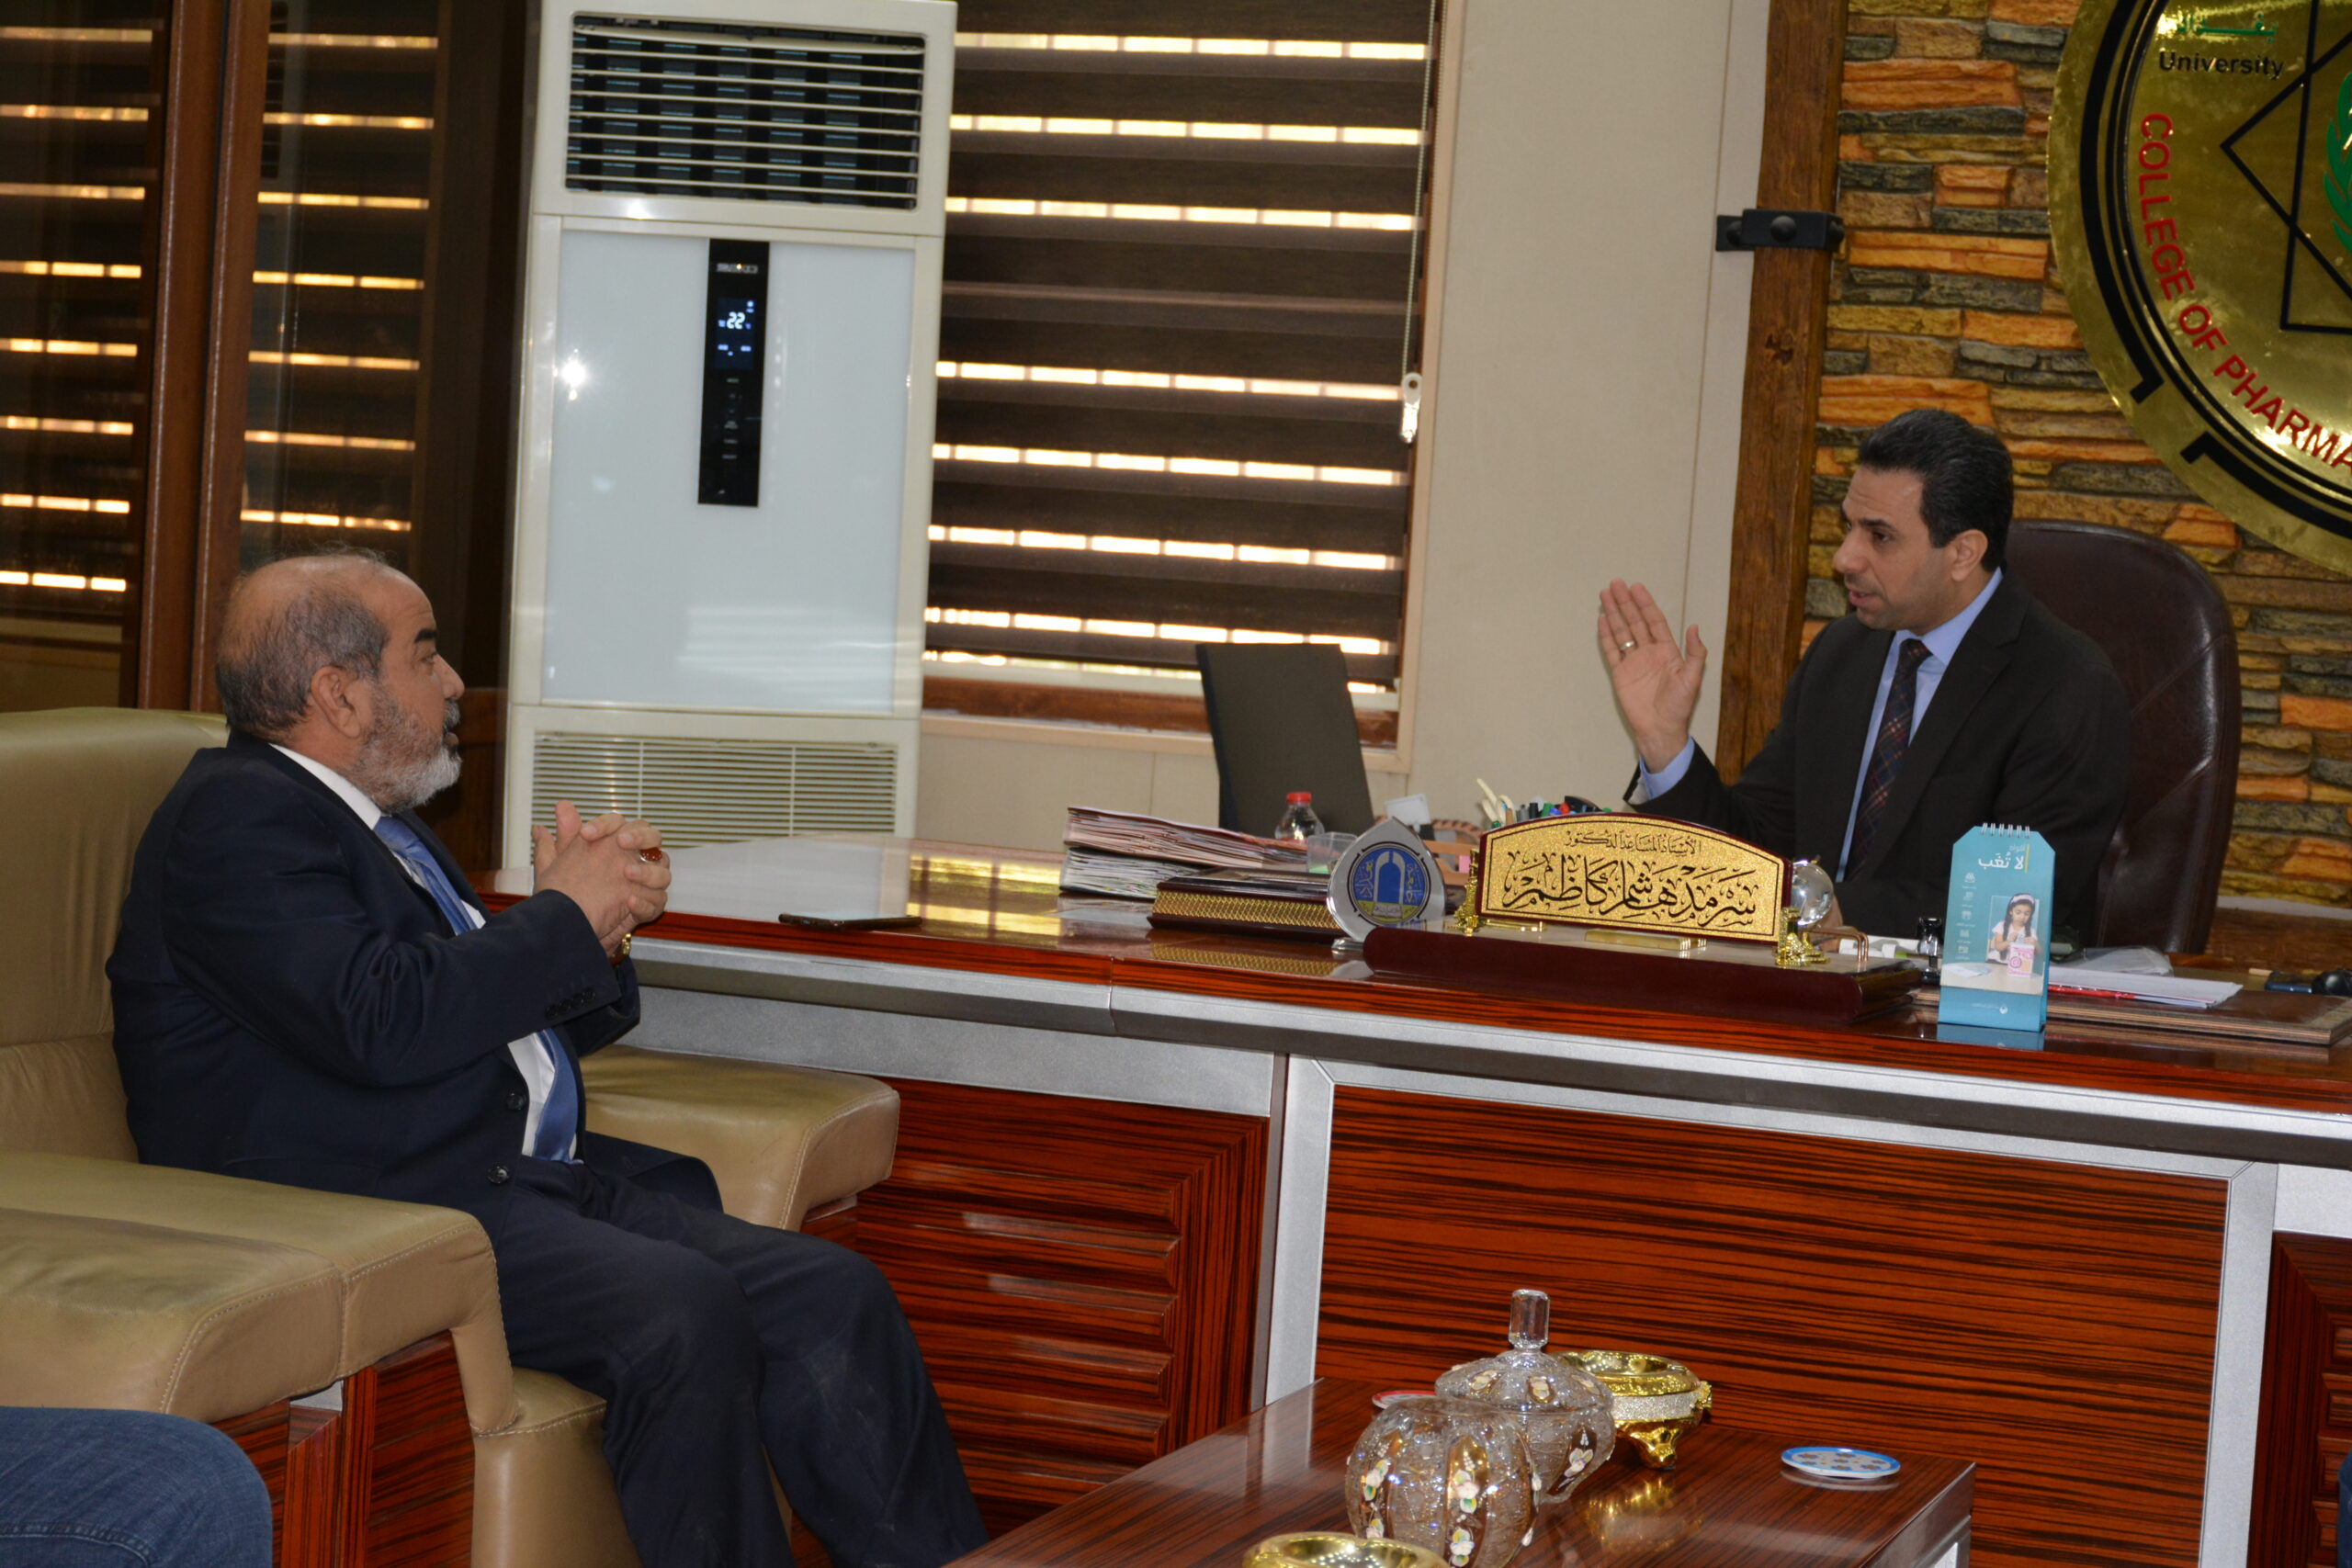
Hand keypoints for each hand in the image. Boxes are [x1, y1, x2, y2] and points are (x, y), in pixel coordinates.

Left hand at [532, 801, 669, 954]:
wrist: (569, 927)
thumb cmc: (566, 892)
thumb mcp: (560, 862)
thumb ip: (565, 834)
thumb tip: (562, 805)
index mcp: (615, 844)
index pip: (619, 823)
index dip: (605, 825)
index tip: (586, 834)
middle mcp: (634, 859)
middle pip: (653, 838)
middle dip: (640, 837)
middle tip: (621, 842)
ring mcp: (644, 884)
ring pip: (663, 871)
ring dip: (648, 871)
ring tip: (627, 873)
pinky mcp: (647, 908)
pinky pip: (657, 902)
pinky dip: (645, 901)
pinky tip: (629, 901)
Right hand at [1597, 579, 1708, 772]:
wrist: (1660, 729)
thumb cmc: (1679, 706)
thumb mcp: (1693, 678)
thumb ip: (1695, 653)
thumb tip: (1694, 627)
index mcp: (1667, 651)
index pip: (1654, 621)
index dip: (1645, 604)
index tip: (1637, 587)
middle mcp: (1649, 652)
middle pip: (1635, 621)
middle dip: (1625, 603)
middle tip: (1615, 583)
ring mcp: (1633, 662)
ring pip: (1622, 632)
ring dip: (1614, 613)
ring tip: (1605, 595)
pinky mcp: (1620, 673)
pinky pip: (1611, 650)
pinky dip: (1606, 635)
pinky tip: (1602, 620)